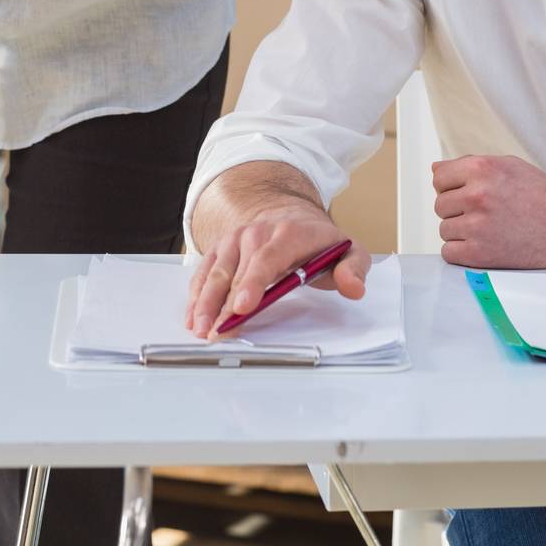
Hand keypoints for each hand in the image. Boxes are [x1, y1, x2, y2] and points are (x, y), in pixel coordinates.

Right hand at [183, 204, 371, 340]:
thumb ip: (354, 269)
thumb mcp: (348, 250)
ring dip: (204, 301)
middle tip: (216, 332)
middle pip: (236, 271)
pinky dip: (197, 293)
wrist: (290, 213)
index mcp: (288, 234)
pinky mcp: (221, 248)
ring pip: (216, 272)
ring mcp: (235, 240)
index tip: (243, 306)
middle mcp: (256, 233)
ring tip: (199, 329)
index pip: (268, 259)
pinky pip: (205, 271)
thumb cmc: (319, 242)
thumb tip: (353, 288)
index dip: (253, 283)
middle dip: (223, 304)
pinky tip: (192, 316)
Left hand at [433, 154, 545, 267]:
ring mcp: (477, 225)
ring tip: (487, 230)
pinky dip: (461, 252)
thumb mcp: (508, 166)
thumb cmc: (544, 196)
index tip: (465, 194)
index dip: (451, 187)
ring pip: (444, 229)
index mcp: (482, 168)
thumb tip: (436, 169)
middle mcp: (477, 194)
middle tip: (483, 215)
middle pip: (440, 205)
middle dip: (457, 210)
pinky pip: (449, 252)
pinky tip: (482, 246)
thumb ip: (470, 165)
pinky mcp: (481, 254)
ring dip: (460, 232)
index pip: (439, 178)